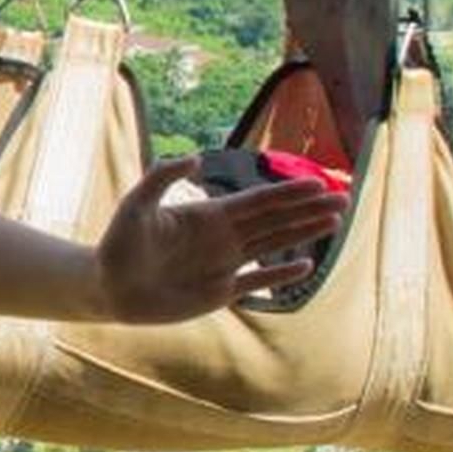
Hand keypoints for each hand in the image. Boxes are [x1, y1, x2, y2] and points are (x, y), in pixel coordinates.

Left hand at [92, 155, 346, 323]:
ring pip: (273, 245)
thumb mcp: (136, 205)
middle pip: (276, 220)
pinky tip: (305, 265)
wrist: (107, 286)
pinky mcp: (219, 293)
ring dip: (304, 233)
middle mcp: (223, 237)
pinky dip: (280, 276)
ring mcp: (224, 264)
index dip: (289, 193)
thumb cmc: (118, 243)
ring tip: (336, 221)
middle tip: (345, 197)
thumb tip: (194, 158)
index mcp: (209, 215)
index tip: (319, 184)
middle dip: (309, 209)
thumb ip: (162, 178)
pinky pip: (257, 283)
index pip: (259, 201)